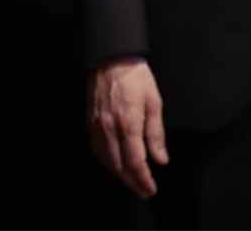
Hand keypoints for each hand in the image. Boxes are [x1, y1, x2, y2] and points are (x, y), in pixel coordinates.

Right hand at [88, 57, 167, 198]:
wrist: (111, 59)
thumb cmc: (136, 78)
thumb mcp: (154, 102)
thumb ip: (156, 134)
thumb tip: (161, 159)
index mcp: (128, 123)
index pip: (136, 161)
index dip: (143, 179)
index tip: (150, 189)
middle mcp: (110, 128)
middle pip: (119, 166)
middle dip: (132, 182)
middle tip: (143, 191)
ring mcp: (97, 127)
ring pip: (107, 161)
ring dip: (119, 175)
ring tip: (133, 181)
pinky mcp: (90, 123)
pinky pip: (98, 150)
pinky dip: (108, 162)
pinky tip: (116, 164)